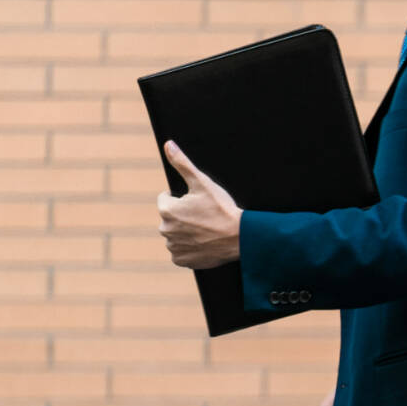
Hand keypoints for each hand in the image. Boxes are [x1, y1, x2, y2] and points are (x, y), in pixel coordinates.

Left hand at [157, 140, 241, 268]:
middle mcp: (165, 230)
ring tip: (207, 231)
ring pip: (176, 235)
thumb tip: (168, 145)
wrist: (241, 238)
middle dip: (183, 216)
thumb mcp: (203, 183)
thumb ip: (182, 164)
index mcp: (166, 210)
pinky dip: (190, 248)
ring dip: (186, 232)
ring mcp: (174, 247)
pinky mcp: (183, 260)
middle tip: (205, 218)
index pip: (166, 200)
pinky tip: (204, 243)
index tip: (199, 204)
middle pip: (171, 218)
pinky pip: (180, 252)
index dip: (183, 199)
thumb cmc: (223, 209)